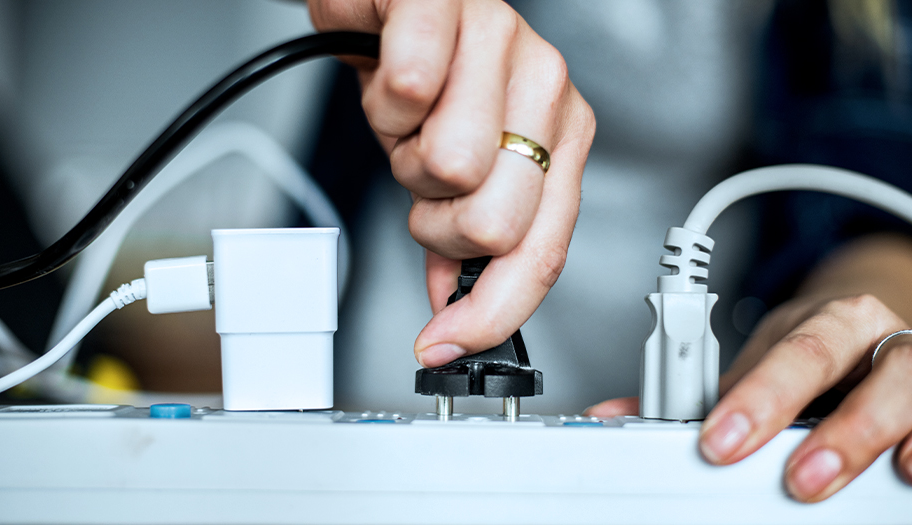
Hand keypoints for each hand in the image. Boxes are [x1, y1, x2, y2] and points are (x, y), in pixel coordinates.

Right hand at [309, 0, 595, 365]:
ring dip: (401, 155)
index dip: (489, 312)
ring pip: (448, 166)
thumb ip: (466, 235)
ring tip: (408, 120)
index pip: (541, 252)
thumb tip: (453, 308)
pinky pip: (412, 86)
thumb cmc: (432, 72)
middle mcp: (547, 91)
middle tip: (422, 179)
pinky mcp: (450, 3)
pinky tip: (389, 73)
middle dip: (433, 221)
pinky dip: (382, 97)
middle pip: (491, 225)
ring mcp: (507, 43)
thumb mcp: (458, 163)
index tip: (445, 343)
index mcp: (560, 140)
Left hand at [585, 234, 911, 501]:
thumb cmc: (811, 356)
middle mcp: (872, 335)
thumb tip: (616, 414)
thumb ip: (699, 395)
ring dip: (868, 439)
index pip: (788, 353)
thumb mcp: (759, 366)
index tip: (716, 441)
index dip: (753, 399)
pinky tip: (906, 472)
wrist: (867, 335)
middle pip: (842, 369)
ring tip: (836, 480)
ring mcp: (909, 364)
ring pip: (904, 391)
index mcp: (824, 321)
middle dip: (812, 424)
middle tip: (791, 478)